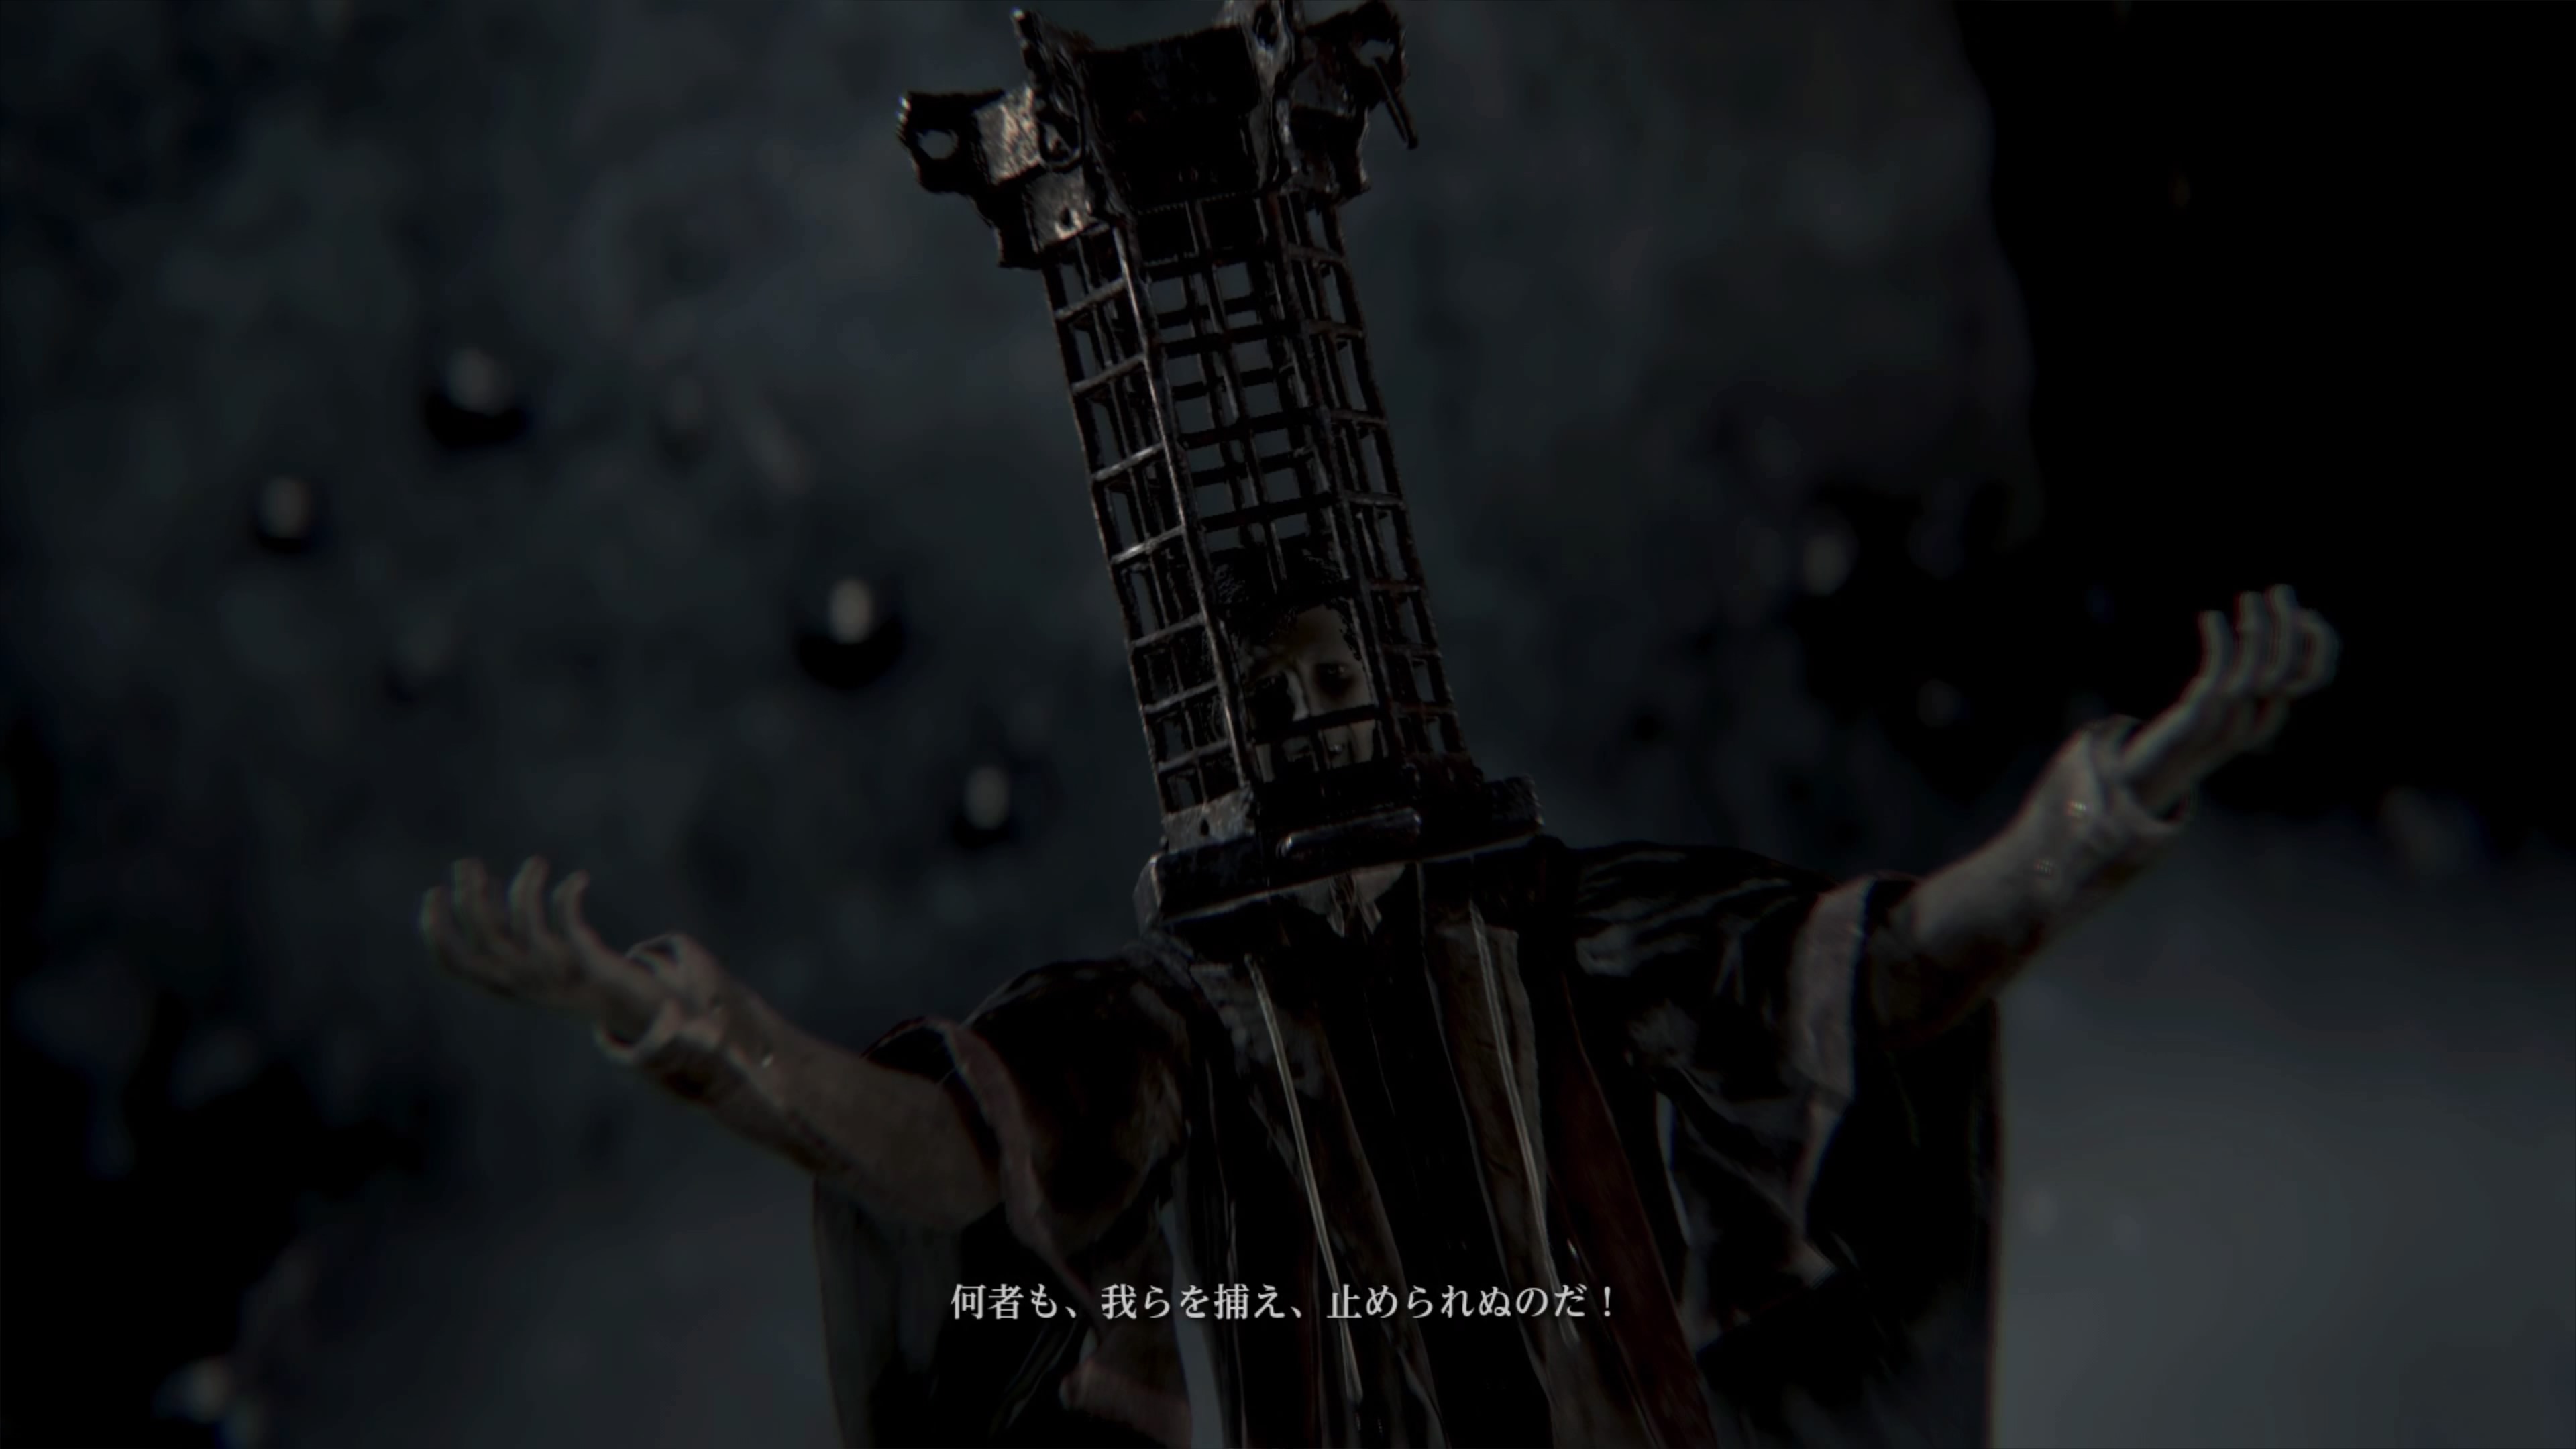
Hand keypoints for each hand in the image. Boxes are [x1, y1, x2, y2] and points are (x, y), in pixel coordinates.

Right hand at [420, 857, 669, 1042]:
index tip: (434, 891)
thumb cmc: (566, 974)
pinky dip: (570, 895)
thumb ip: (503, 929)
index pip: (452, 963)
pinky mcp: (585, 963)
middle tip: (470, 864)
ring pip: (526, 921)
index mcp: (500, 984)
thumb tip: (480, 886)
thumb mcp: (527, 957)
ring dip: (527, 886)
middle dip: (472, 894)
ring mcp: (552, 973)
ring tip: (538, 863)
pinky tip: (579, 879)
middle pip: (484, 934)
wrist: (622, 1008)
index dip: (435, 928)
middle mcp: (521, 981)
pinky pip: (569, 922)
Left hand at [2115, 585, 2339, 816]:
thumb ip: (2246, 675)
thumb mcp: (2223, 703)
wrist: (2149, 772)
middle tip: (2280, 591)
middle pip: (2286, 671)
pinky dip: (2218, 644)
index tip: (2306, 612)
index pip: (2314, 678)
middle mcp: (2255, 722)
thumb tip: (2262, 627)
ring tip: (2250, 597)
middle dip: (2287, 627)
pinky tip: (2210, 617)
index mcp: (2269, 716)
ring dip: (2256, 631)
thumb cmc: (2186, 730)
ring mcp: (2226, 721)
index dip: (2318, 645)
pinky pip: (2215, 677)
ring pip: (2255, 673)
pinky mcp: (2197, 719)